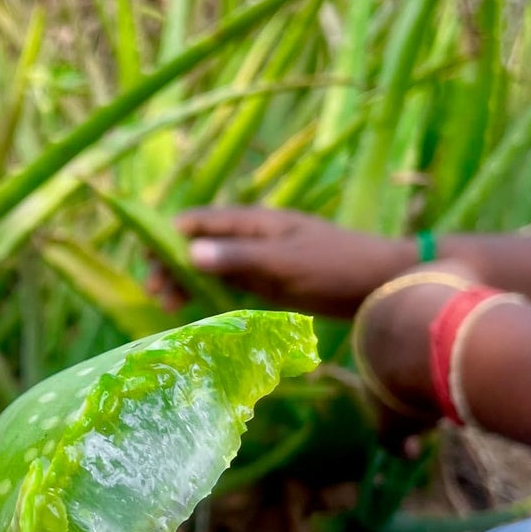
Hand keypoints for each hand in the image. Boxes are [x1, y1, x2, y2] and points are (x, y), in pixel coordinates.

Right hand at [162, 207, 414, 317]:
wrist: (384, 283)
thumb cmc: (337, 266)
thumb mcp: (284, 264)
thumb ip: (238, 259)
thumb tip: (188, 253)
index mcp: (255, 222)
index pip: (201, 221)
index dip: (169, 235)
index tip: (146, 257)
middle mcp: (253, 237)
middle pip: (201, 244)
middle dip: (173, 263)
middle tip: (155, 292)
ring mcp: (262, 260)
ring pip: (213, 266)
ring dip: (188, 281)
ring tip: (168, 306)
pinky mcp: (272, 282)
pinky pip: (231, 284)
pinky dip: (210, 293)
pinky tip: (196, 310)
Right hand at [354, 259, 483, 449]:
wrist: (429, 340)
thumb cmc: (403, 385)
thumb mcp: (389, 424)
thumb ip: (394, 440)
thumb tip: (409, 452)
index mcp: (365, 335)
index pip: (383, 354)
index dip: (406, 377)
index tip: (432, 393)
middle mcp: (385, 302)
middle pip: (410, 325)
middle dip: (430, 347)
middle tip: (456, 370)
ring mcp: (417, 280)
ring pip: (438, 303)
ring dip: (455, 323)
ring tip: (478, 348)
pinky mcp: (449, 269)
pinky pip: (464, 285)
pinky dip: (475, 302)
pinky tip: (491, 325)